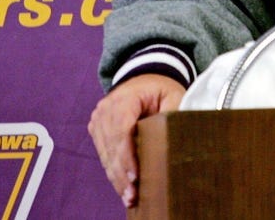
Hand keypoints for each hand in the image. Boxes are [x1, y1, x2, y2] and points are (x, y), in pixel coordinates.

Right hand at [88, 74, 185, 206]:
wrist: (144, 78)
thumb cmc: (161, 88)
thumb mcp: (173, 94)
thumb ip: (174, 112)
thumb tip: (178, 136)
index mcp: (124, 98)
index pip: (122, 129)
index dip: (127, 155)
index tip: (135, 175)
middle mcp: (106, 108)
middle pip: (112, 146)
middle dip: (122, 173)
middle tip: (133, 195)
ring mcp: (99, 119)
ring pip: (105, 153)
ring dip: (116, 176)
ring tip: (128, 196)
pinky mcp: (97, 129)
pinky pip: (103, 153)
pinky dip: (113, 170)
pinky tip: (121, 186)